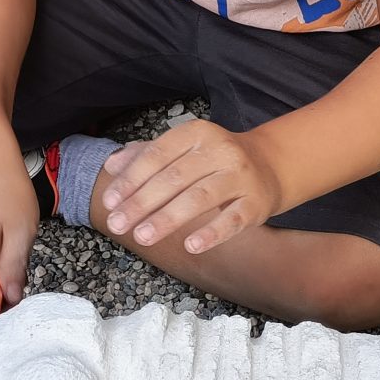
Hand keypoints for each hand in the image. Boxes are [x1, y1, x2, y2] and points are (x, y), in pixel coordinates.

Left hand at [101, 121, 282, 254]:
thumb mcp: (183, 149)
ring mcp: (240, 176)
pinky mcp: (256, 203)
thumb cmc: (214, 159)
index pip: (157, 155)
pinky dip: (212, 233)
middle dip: (142, 203)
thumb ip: (146, 155)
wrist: (270, 165)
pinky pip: (233, 219)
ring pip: (200, 198)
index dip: (131, 179)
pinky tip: (191, 246)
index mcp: (197, 133)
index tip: (109, 201)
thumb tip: (111, 165)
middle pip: (174, 178)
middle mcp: (221, 150)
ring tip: (142, 237)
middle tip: (117, 224)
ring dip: (168, 218)